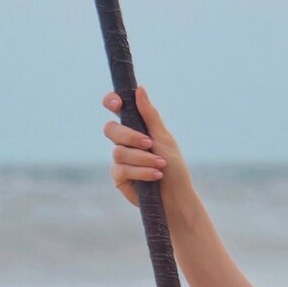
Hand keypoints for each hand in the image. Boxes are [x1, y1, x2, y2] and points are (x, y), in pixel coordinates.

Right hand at [101, 83, 196, 213]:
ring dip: (142, 158)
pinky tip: (155, 176)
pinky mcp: (119, 178)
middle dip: (131, 136)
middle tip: (150, 143)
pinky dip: (141, 171)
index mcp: (135, 127)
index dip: (111, 102)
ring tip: (160, 165)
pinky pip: (121, 169)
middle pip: (111, 129)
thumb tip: (140, 89)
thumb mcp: (164, 138)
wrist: (177, 197)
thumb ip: (150, 115)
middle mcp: (124, 142)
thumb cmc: (174, 168)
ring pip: (119, 152)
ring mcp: (120, 160)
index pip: (116, 109)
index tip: (117, 103)